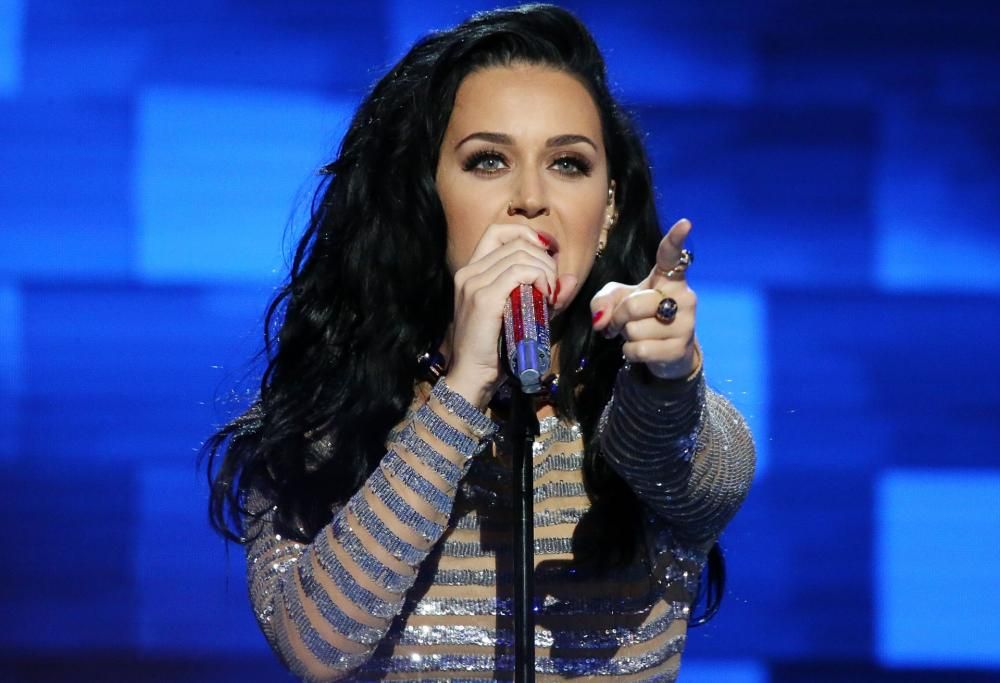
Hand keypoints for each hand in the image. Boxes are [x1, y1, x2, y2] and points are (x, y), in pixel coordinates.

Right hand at [446, 223, 578, 407]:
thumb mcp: (523, 315)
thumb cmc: (495, 351)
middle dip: (544, 258)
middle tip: (553, 286)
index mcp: (472, 272)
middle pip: (516, 242)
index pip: (499, 232)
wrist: (472, 378)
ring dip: (545, 271)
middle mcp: (469, 272)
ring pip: (521, 254)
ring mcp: (474, 284)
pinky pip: (520, 272)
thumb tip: (570, 279)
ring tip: (550, 295)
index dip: (527, 234)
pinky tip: (545, 298)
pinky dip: (540, 279)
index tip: (548, 252)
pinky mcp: (483, 298)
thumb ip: (544, 295)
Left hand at [590, 218, 697, 380]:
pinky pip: (639, 349)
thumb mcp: (618, 301)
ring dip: (626, 336)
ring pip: (634, 330)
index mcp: (668, 278)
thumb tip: (602, 320)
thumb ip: (603, 300)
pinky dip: (630, 352)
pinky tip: (641, 349)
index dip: (675, 240)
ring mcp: (686, 323)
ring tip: (638, 335)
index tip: (685, 223)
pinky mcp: (680, 348)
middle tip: (623, 323)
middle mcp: (683, 296)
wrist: (667, 352)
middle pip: (634, 304)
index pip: (671, 256)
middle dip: (619, 317)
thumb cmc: (641, 317)